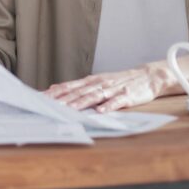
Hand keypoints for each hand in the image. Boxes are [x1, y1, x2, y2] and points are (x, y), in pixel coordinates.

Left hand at [45, 60, 181, 112]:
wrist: (147, 76)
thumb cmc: (119, 82)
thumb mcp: (96, 82)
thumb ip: (77, 86)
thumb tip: (54, 88)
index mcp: (91, 81)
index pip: (69, 87)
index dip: (54, 93)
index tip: (40, 99)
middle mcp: (99, 83)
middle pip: (78, 92)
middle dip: (63, 99)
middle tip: (48, 106)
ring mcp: (113, 89)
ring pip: (94, 96)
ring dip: (81, 103)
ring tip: (70, 109)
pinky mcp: (127, 96)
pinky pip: (116, 102)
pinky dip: (108, 106)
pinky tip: (100, 111)